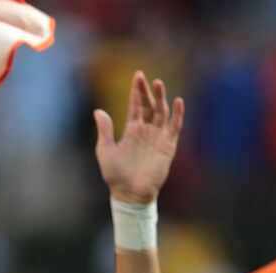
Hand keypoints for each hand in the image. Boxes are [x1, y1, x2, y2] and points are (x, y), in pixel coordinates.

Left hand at [94, 71, 183, 204]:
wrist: (129, 193)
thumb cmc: (115, 175)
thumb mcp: (106, 151)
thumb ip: (105, 131)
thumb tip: (98, 111)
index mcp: (131, 130)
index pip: (136, 106)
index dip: (136, 91)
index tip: (137, 76)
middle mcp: (146, 131)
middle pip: (149, 106)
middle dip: (147, 91)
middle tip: (145, 78)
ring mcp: (158, 137)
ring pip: (161, 113)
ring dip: (161, 98)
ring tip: (159, 84)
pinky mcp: (168, 146)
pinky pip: (174, 127)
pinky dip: (177, 115)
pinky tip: (177, 102)